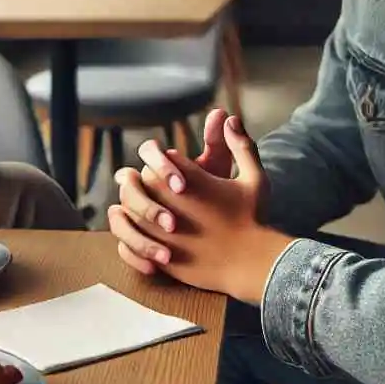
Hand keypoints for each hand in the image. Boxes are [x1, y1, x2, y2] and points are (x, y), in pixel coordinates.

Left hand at [110, 115, 284, 300]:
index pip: (162, 158)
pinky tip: (145, 233)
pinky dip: (132, 235)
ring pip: (130, 209)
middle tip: (157, 185)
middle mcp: (171, 204)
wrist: (253, 265)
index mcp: (191, 181)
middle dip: (148, 180)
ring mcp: (162, 232)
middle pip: (142, 180)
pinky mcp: (159, 256)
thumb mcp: (254, 178)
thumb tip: (230, 118)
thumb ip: (241, 146)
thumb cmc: (254, 219)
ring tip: (149, 207)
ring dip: (136, 206)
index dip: (166, 161)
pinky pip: (130, 241)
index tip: (175, 168)